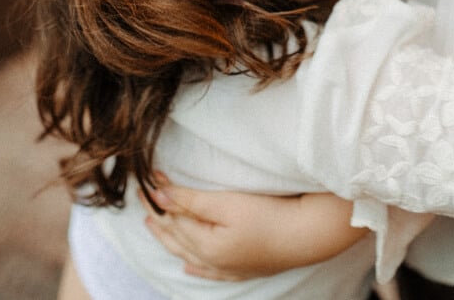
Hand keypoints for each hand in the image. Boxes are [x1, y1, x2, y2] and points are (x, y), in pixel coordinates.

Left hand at [145, 181, 364, 280]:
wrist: (309, 235)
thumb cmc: (269, 216)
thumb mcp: (227, 203)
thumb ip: (190, 201)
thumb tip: (158, 196)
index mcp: (204, 246)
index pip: (172, 220)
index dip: (158, 199)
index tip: (146, 180)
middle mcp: (212, 262)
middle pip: (176, 238)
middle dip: (158, 219)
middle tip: (143, 200)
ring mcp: (229, 268)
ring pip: (189, 255)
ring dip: (170, 239)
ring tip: (155, 226)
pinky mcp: (245, 268)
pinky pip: (210, 272)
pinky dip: (195, 266)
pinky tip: (188, 266)